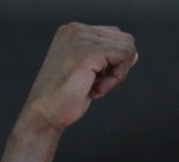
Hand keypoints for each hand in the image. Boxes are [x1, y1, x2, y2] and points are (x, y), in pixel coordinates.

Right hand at [19, 23, 137, 132]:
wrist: (44, 114)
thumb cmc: (64, 99)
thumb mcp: (88, 74)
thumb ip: (108, 60)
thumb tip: (134, 53)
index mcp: (73, 31)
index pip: (114, 37)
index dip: (113, 64)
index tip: (94, 82)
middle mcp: (76, 29)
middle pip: (124, 40)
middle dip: (118, 68)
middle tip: (97, 87)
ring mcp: (82, 38)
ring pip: (127, 48)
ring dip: (118, 75)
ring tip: (95, 89)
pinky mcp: (89, 51)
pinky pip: (124, 57)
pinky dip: (116, 79)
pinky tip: (96, 91)